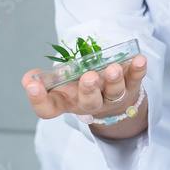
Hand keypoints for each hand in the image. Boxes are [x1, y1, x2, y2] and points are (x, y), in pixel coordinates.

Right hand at [21, 54, 146, 119]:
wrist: (113, 99)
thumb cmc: (80, 88)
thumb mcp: (60, 84)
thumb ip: (46, 80)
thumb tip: (30, 78)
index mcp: (67, 102)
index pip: (49, 109)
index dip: (39, 100)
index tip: (33, 85)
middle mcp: (90, 103)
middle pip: (89, 102)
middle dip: (88, 89)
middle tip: (88, 77)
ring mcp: (112, 96)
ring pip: (114, 92)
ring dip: (114, 80)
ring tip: (113, 68)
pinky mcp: (131, 85)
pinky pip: (135, 78)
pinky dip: (138, 69)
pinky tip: (139, 59)